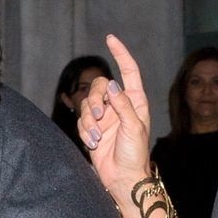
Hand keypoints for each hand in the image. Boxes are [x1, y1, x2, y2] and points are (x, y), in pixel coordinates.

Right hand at [79, 34, 153, 200]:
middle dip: (95, 100)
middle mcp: (119, 105)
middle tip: (99, 118)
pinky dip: (84, 131)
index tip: (110, 39)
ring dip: (88, 121)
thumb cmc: (135, 154)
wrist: (123, 178)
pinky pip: (82, 120)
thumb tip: (113, 84)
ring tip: (95, 137)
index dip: (120, 54)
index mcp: (135, 101)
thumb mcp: (134, 127)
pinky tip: (92, 143)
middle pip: (100, 86)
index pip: (128, 71)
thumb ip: (123, 105)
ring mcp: (105, 117)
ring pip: (88, 104)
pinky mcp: (92, 129)